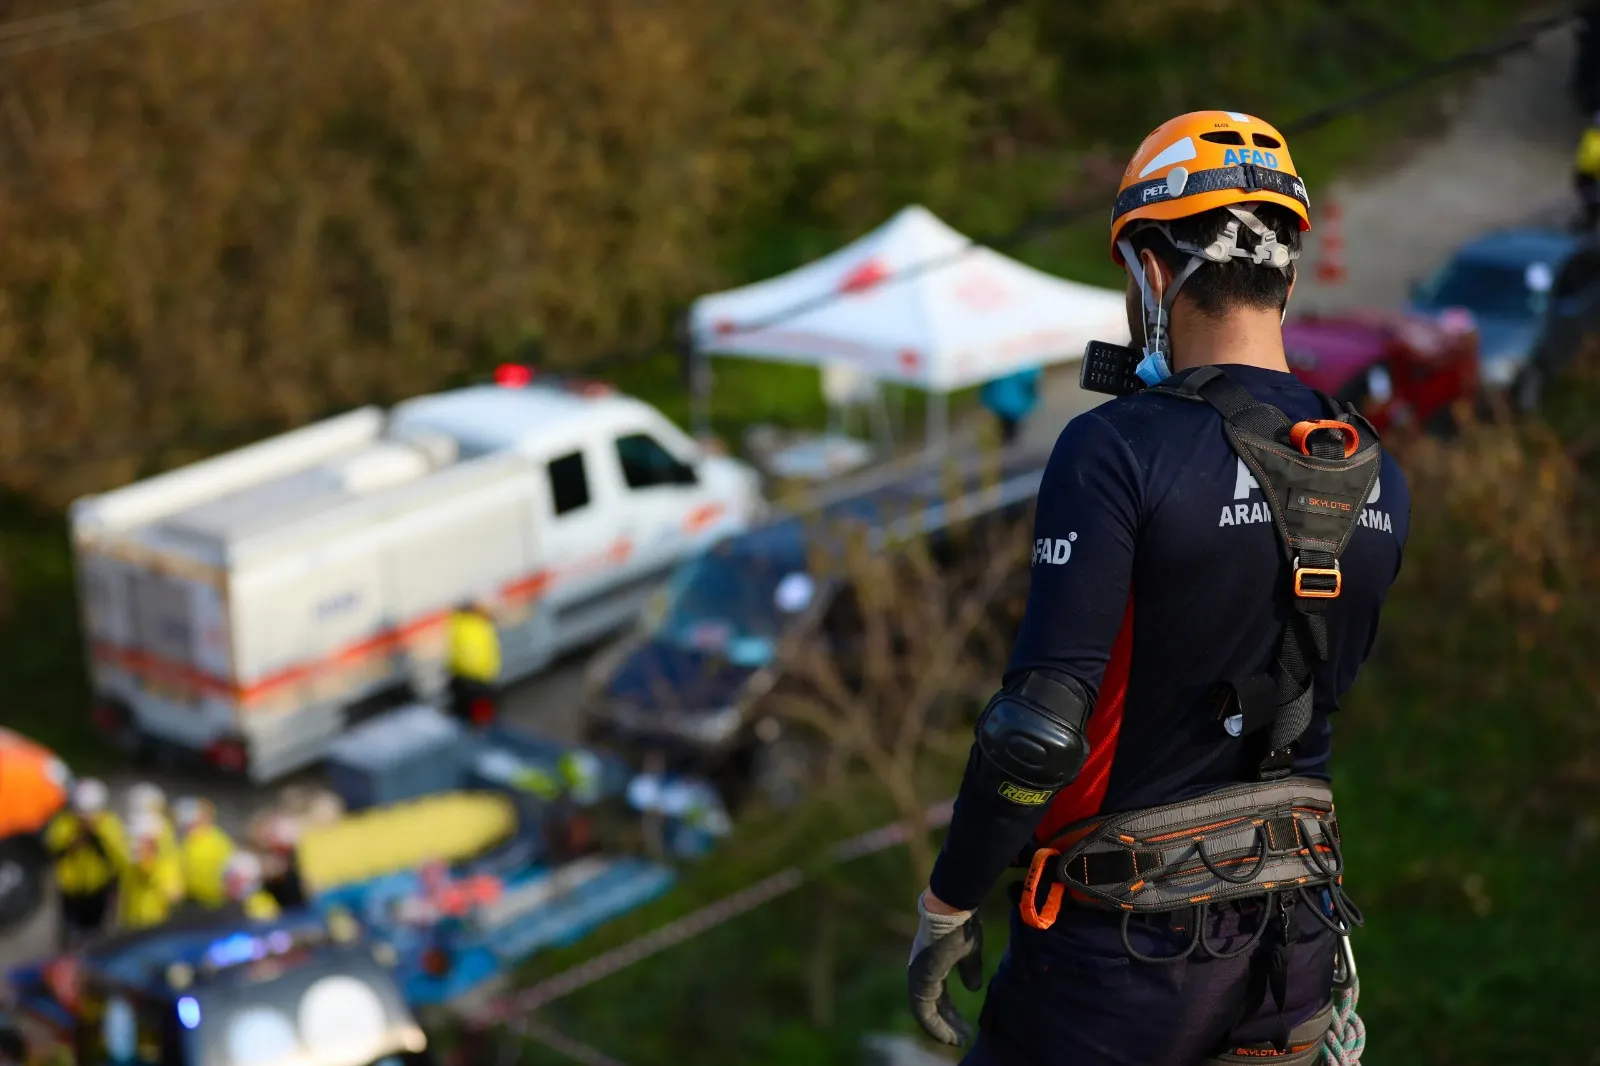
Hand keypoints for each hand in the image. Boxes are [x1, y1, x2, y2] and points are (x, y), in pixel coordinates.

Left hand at [907, 891, 983, 1045]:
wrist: (951, 910)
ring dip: (941, 1029)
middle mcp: (921, 973)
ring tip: (958, 1041)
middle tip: (962, 1038)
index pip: (938, 997)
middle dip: (948, 1024)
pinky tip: (948, 1035)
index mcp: (932, 966)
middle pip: (933, 1006)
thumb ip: (970, 970)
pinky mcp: (919, 980)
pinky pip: (922, 1011)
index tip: (962, 1028)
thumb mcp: (970, 952)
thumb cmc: (961, 926)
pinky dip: (934, 1025)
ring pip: (925, 1013)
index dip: (949, 1014)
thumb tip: (974, 988)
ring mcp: (918, 977)